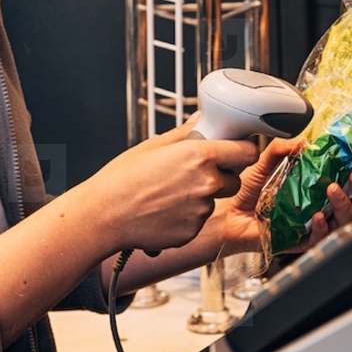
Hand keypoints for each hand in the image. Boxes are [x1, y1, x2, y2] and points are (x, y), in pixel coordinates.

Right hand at [82, 125, 258, 254]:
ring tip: (170, 194)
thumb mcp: (154, 145)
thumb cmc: (122, 179)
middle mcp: (206, 183)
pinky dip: (188, 215)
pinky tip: (165, 210)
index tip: (236, 151)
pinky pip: (199, 219)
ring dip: (202, 196)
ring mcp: (201, 210)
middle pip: (235, 179)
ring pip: (215, 200)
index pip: (247, 152)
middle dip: (222, 176)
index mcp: (200, 156)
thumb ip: (186, 133)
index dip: (242, 151)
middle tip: (194, 174)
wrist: (105, 215)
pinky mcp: (193, 231)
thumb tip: (201, 121)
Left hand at [212, 139, 351, 257]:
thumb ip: (282, 148)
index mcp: (322, 186)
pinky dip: (320, 227)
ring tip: (333, 191)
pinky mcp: (301, 242)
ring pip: (347, 222)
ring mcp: (315, 226)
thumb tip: (302, 140)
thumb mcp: (265, 162)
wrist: (225, 215)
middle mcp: (324, 206)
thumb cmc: (248, 192)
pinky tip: (316, 217)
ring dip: (344, 206)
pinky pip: (320, 239)